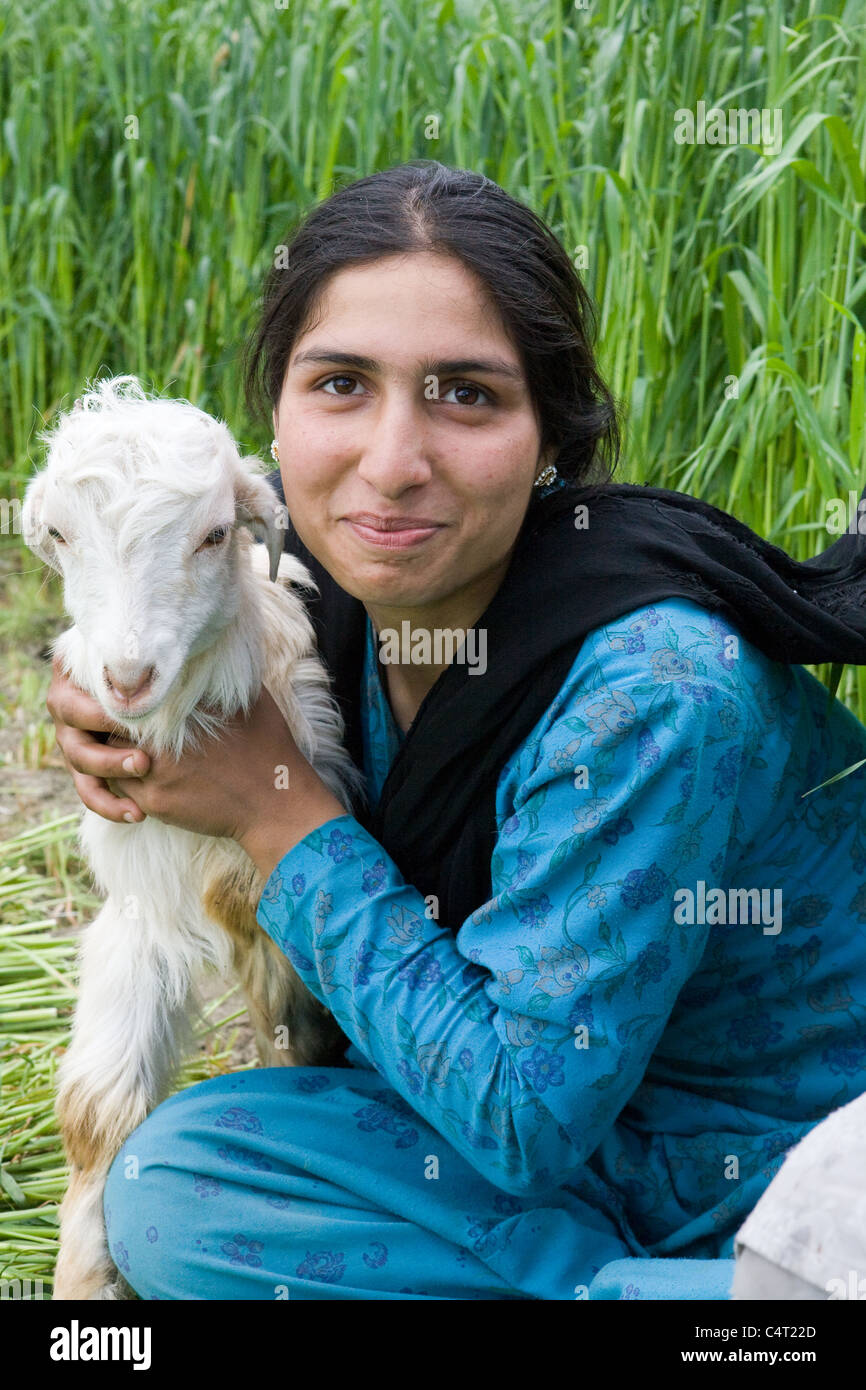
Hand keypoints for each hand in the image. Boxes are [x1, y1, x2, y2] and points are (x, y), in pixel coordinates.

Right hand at [47, 654, 150, 824]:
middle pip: (75, 729)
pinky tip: (136, 814)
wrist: (158, 689)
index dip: (103, 711)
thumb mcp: (147, 657)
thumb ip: (143, 662)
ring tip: (140, 797)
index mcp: (73, 673)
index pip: (79, 692)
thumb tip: (155, 668)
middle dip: (109, 751)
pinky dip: (110, 805)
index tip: (136, 723)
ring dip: (112, 776)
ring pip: (81, 762)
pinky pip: (90, 790)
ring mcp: (71, 736)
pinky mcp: (83, 766)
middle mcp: (65, 704)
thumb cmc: (155, 664)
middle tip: (144, 762)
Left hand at [47, 657, 346, 876]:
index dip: (116, 688)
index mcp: (175, 712)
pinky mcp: (155, 804)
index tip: (118, 684)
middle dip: (103, 718)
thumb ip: (215, 676)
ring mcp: (153, 776)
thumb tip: (202, 650)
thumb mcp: (247, 698)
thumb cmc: (267, 745)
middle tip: (103, 710)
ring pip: (105, 757)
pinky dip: (118, 776)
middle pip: (107, 724)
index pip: (124, 694)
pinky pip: (118, 787)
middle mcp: (158, 743)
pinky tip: (131, 767)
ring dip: (107, 749)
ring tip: (112, 739)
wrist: (275, 802)